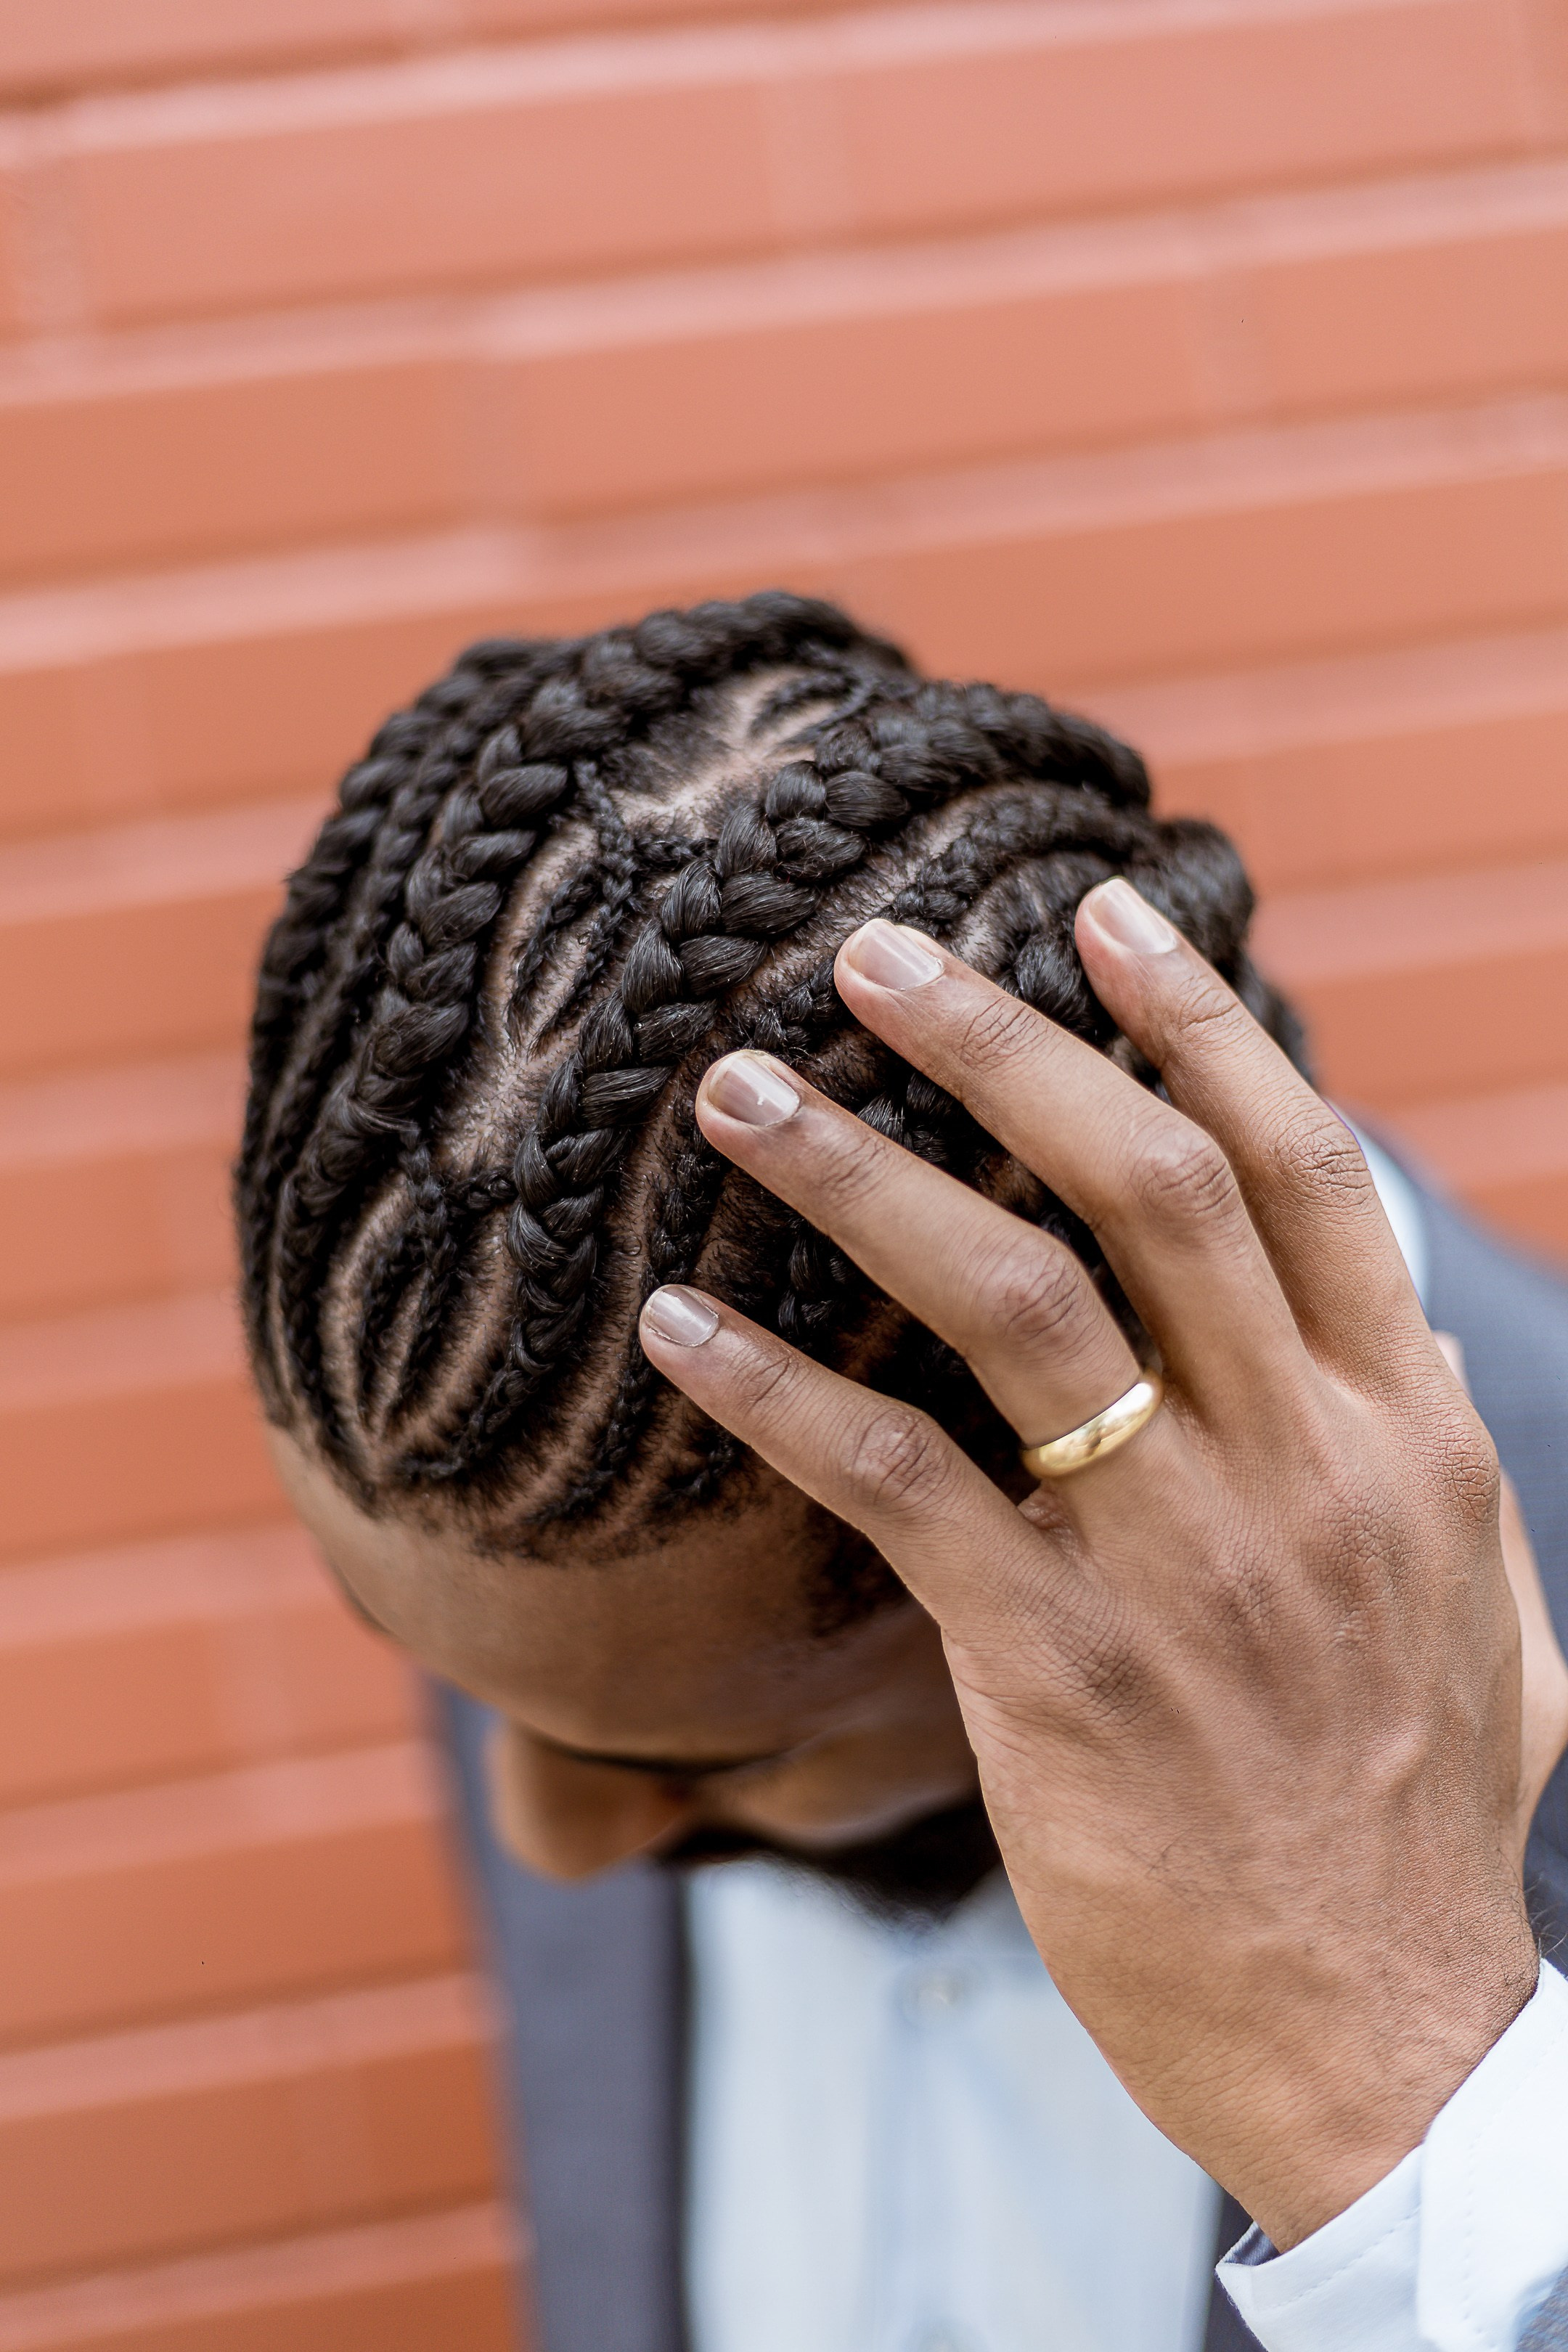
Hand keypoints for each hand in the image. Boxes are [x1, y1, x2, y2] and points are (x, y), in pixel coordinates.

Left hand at [638, 884, 1565, 2248]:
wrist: (1381, 2038)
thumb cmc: (1410, 1816)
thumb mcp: (1480, 1606)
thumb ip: (1420, 1447)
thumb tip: (1382, 1317)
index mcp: (1399, 1432)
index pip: (1300, 1171)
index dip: (1200, 1026)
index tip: (1101, 914)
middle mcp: (1299, 1465)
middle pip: (1148, 1187)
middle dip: (1006, 1047)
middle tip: (871, 950)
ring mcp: (1181, 1565)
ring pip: (1013, 1303)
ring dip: (863, 1177)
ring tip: (738, 1088)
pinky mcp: (1061, 1674)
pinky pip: (898, 1487)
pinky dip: (780, 1395)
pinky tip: (676, 1332)